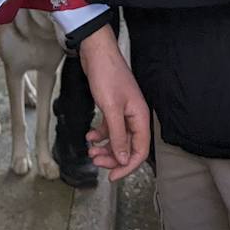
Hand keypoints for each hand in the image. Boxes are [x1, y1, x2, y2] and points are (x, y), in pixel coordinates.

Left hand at [80, 26, 149, 180]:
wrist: (96, 52)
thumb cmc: (107, 75)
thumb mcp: (111, 109)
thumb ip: (118, 135)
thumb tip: (124, 159)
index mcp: (140, 117)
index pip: (140, 150)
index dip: (128, 166)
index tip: (113, 177)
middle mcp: (134, 116)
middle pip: (128, 146)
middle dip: (113, 157)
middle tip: (96, 162)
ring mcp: (123, 111)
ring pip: (117, 139)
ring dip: (105, 147)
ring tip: (90, 151)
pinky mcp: (113, 106)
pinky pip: (109, 128)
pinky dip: (100, 134)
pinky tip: (90, 137)